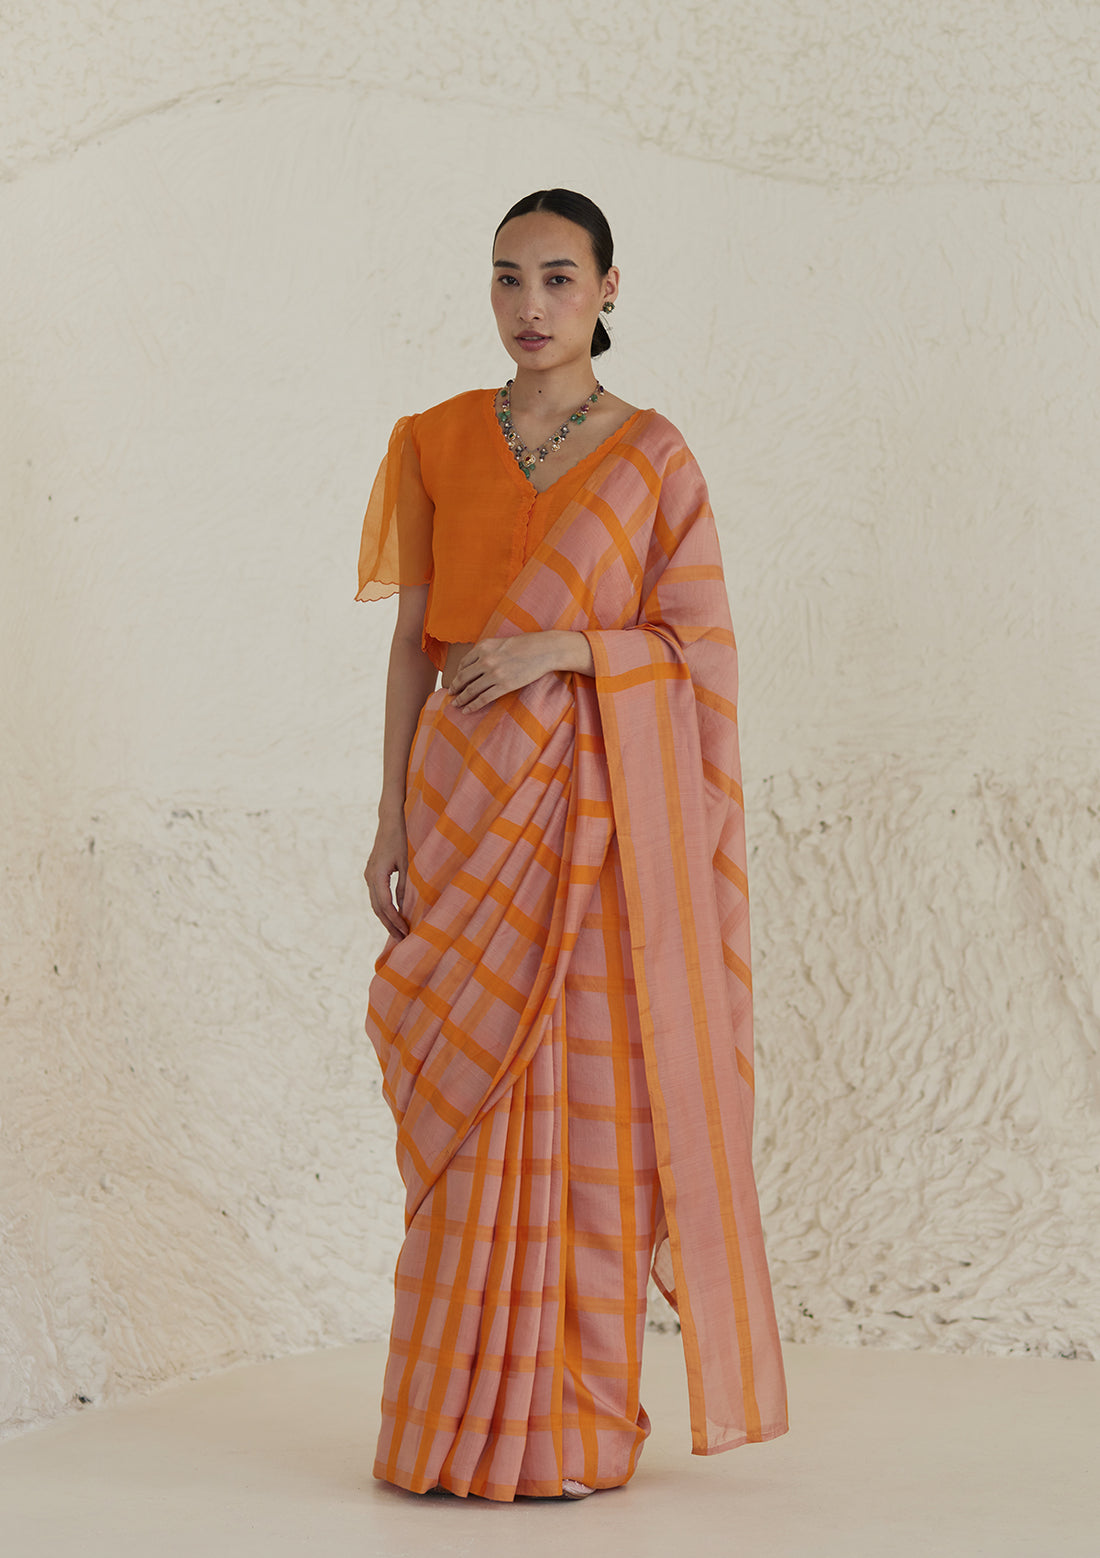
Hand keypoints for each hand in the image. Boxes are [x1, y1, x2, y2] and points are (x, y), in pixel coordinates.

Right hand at [364, 815, 408, 938]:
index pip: (386, 905)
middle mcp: (369, 877)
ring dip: (386, 919)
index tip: (406, 933)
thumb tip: (407, 910)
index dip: (395, 921)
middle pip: (377, 908)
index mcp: (377, 875)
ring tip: (398, 933)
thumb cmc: (403, 840)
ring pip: (375, 904)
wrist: (390, 821)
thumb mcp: (408, 864)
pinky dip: (385, 909)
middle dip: (389, 925)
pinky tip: (394, 917)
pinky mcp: (372, 874)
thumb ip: (407, 887)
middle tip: (401, 940)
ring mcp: (369, 876)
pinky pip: (377, 896)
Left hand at [449, 632, 565, 711]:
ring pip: (471, 690)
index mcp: (483, 647)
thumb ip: (487, 651)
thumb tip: (476, 665)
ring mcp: (494, 674)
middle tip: (450, 694)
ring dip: (461, 699)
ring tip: (455, 705)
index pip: (463, 663)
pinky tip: (466, 710)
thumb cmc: (525, 644)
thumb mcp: (501, 642)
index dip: (457, 674)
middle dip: (455, 687)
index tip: (455, 681)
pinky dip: (472, 705)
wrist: (544, 650)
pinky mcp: (504, 685)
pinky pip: (483, 698)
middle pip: (463, 677)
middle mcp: (485, 660)